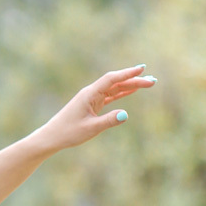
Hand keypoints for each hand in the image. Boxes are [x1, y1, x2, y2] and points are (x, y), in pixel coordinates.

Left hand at [38, 65, 154, 152]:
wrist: (53, 136)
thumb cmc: (69, 132)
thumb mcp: (90, 128)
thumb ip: (108, 121)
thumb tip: (126, 115)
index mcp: (89, 94)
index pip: (111, 79)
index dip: (127, 73)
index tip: (142, 69)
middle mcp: (91, 93)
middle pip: (116, 82)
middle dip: (134, 80)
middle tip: (153, 81)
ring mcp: (92, 98)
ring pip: (114, 89)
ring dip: (130, 86)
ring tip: (148, 83)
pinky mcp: (92, 105)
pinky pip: (110, 96)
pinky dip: (122, 93)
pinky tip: (132, 91)